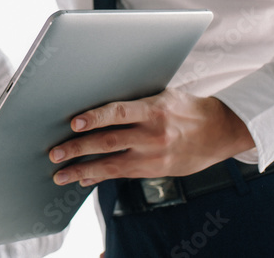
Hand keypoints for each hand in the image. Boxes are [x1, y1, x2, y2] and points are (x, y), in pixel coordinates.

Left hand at [48, 89, 254, 185]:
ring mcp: (154, 156)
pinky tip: (83, 179)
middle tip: (54, 153)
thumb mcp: (162, 95)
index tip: (73, 123)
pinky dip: (100, 176)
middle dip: (78, 149)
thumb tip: (96, 106)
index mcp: (153, 109)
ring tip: (60, 175)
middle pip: (109, 142)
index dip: (95, 118)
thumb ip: (133, 102)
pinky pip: (122, 174)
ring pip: (112, 165)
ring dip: (82, 170)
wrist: (220, 131)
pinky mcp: (155, 170)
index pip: (118, 113)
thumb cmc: (184, 108)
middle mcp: (153, 134)